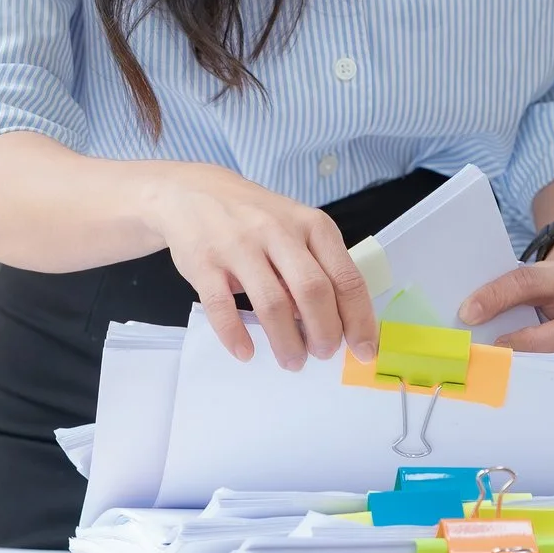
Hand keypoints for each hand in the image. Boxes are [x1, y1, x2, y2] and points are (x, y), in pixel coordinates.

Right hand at [140, 164, 377, 369]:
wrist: (190, 192)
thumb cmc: (253, 216)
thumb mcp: (294, 227)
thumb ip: (314, 266)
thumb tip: (332, 322)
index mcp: (310, 225)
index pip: (346, 277)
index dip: (359, 320)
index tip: (363, 349)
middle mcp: (277, 232)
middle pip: (313, 291)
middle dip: (324, 333)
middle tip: (323, 354)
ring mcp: (238, 246)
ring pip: (272, 304)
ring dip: (286, 342)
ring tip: (291, 360)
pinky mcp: (204, 262)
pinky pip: (222, 307)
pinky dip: (236, 336)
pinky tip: (245, 351)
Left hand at [457, 231, 553, 368]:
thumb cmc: (547, 295)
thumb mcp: (529, 283)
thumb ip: (503, 296)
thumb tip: (465, 320)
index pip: (529, 282)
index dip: (497, 296)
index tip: (467, 313)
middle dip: (531, 344)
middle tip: (498, 351)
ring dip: (541, 372)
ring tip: (508, 377)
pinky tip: (529, 392)